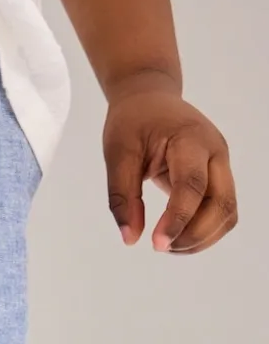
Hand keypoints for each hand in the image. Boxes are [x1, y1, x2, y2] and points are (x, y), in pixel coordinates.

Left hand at [103, 74, 237, 254]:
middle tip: (159, 246)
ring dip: (201, 237)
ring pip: (227, 212)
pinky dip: (203, 231)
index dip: (178, 219)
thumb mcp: (117, 155)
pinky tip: (177, 236)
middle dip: (194, 234)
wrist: (150, 97)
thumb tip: (130, 238)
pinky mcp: (218, 176)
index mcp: (191, 139)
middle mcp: (215, 152)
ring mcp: (221, 164)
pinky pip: (222, 211)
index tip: (157, 244)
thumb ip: (122, 198)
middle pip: (222, 203)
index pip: (193, 185)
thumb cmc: (132, 122)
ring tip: (167, 244)